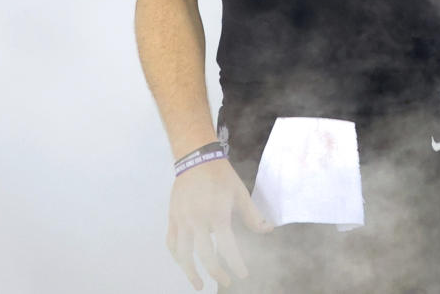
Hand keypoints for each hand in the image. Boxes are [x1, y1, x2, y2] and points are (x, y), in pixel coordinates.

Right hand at [166, 158, 271, 289]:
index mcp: (217, 214)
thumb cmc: (220, 175)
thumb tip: (267, 230)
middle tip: (225, 282)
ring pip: (183, 253)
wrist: (195, 158)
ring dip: (191, 272)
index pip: (227, 247)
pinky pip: (172, 242)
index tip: (243, 274)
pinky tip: (184, 263)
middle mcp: (198, 220)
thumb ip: (253, 215)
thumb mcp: (240, 193)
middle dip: (216, 272)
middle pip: (205, 255)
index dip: (236, 264)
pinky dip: (177, 256)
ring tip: (199, 285)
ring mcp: (182, 219)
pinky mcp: (172, 217)